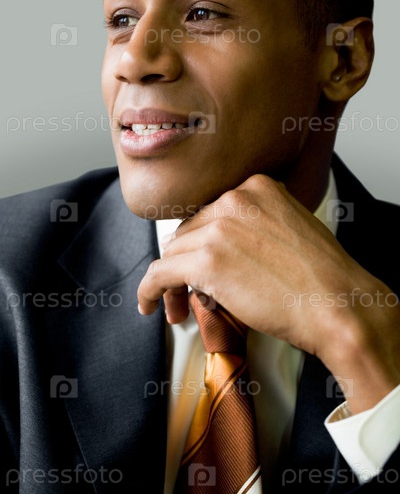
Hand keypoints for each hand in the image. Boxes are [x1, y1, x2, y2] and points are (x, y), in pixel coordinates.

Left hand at [138, 174, 399, 412]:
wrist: (339, 305)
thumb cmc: (322, 278)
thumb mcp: (291, 228)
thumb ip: (254, 224)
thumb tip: (222, 247)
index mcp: (255, 187)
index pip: (209, 213)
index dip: (200, 241)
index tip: (198, 262)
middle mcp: (234, 200)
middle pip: (188, 232)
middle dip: (185, 263)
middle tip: (188, 290)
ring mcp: (218, 227)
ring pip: (173, 254)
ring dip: (171, 282)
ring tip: (177, 307)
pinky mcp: (206, 261)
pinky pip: (159, 274)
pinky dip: (149, 291)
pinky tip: (148, 304)